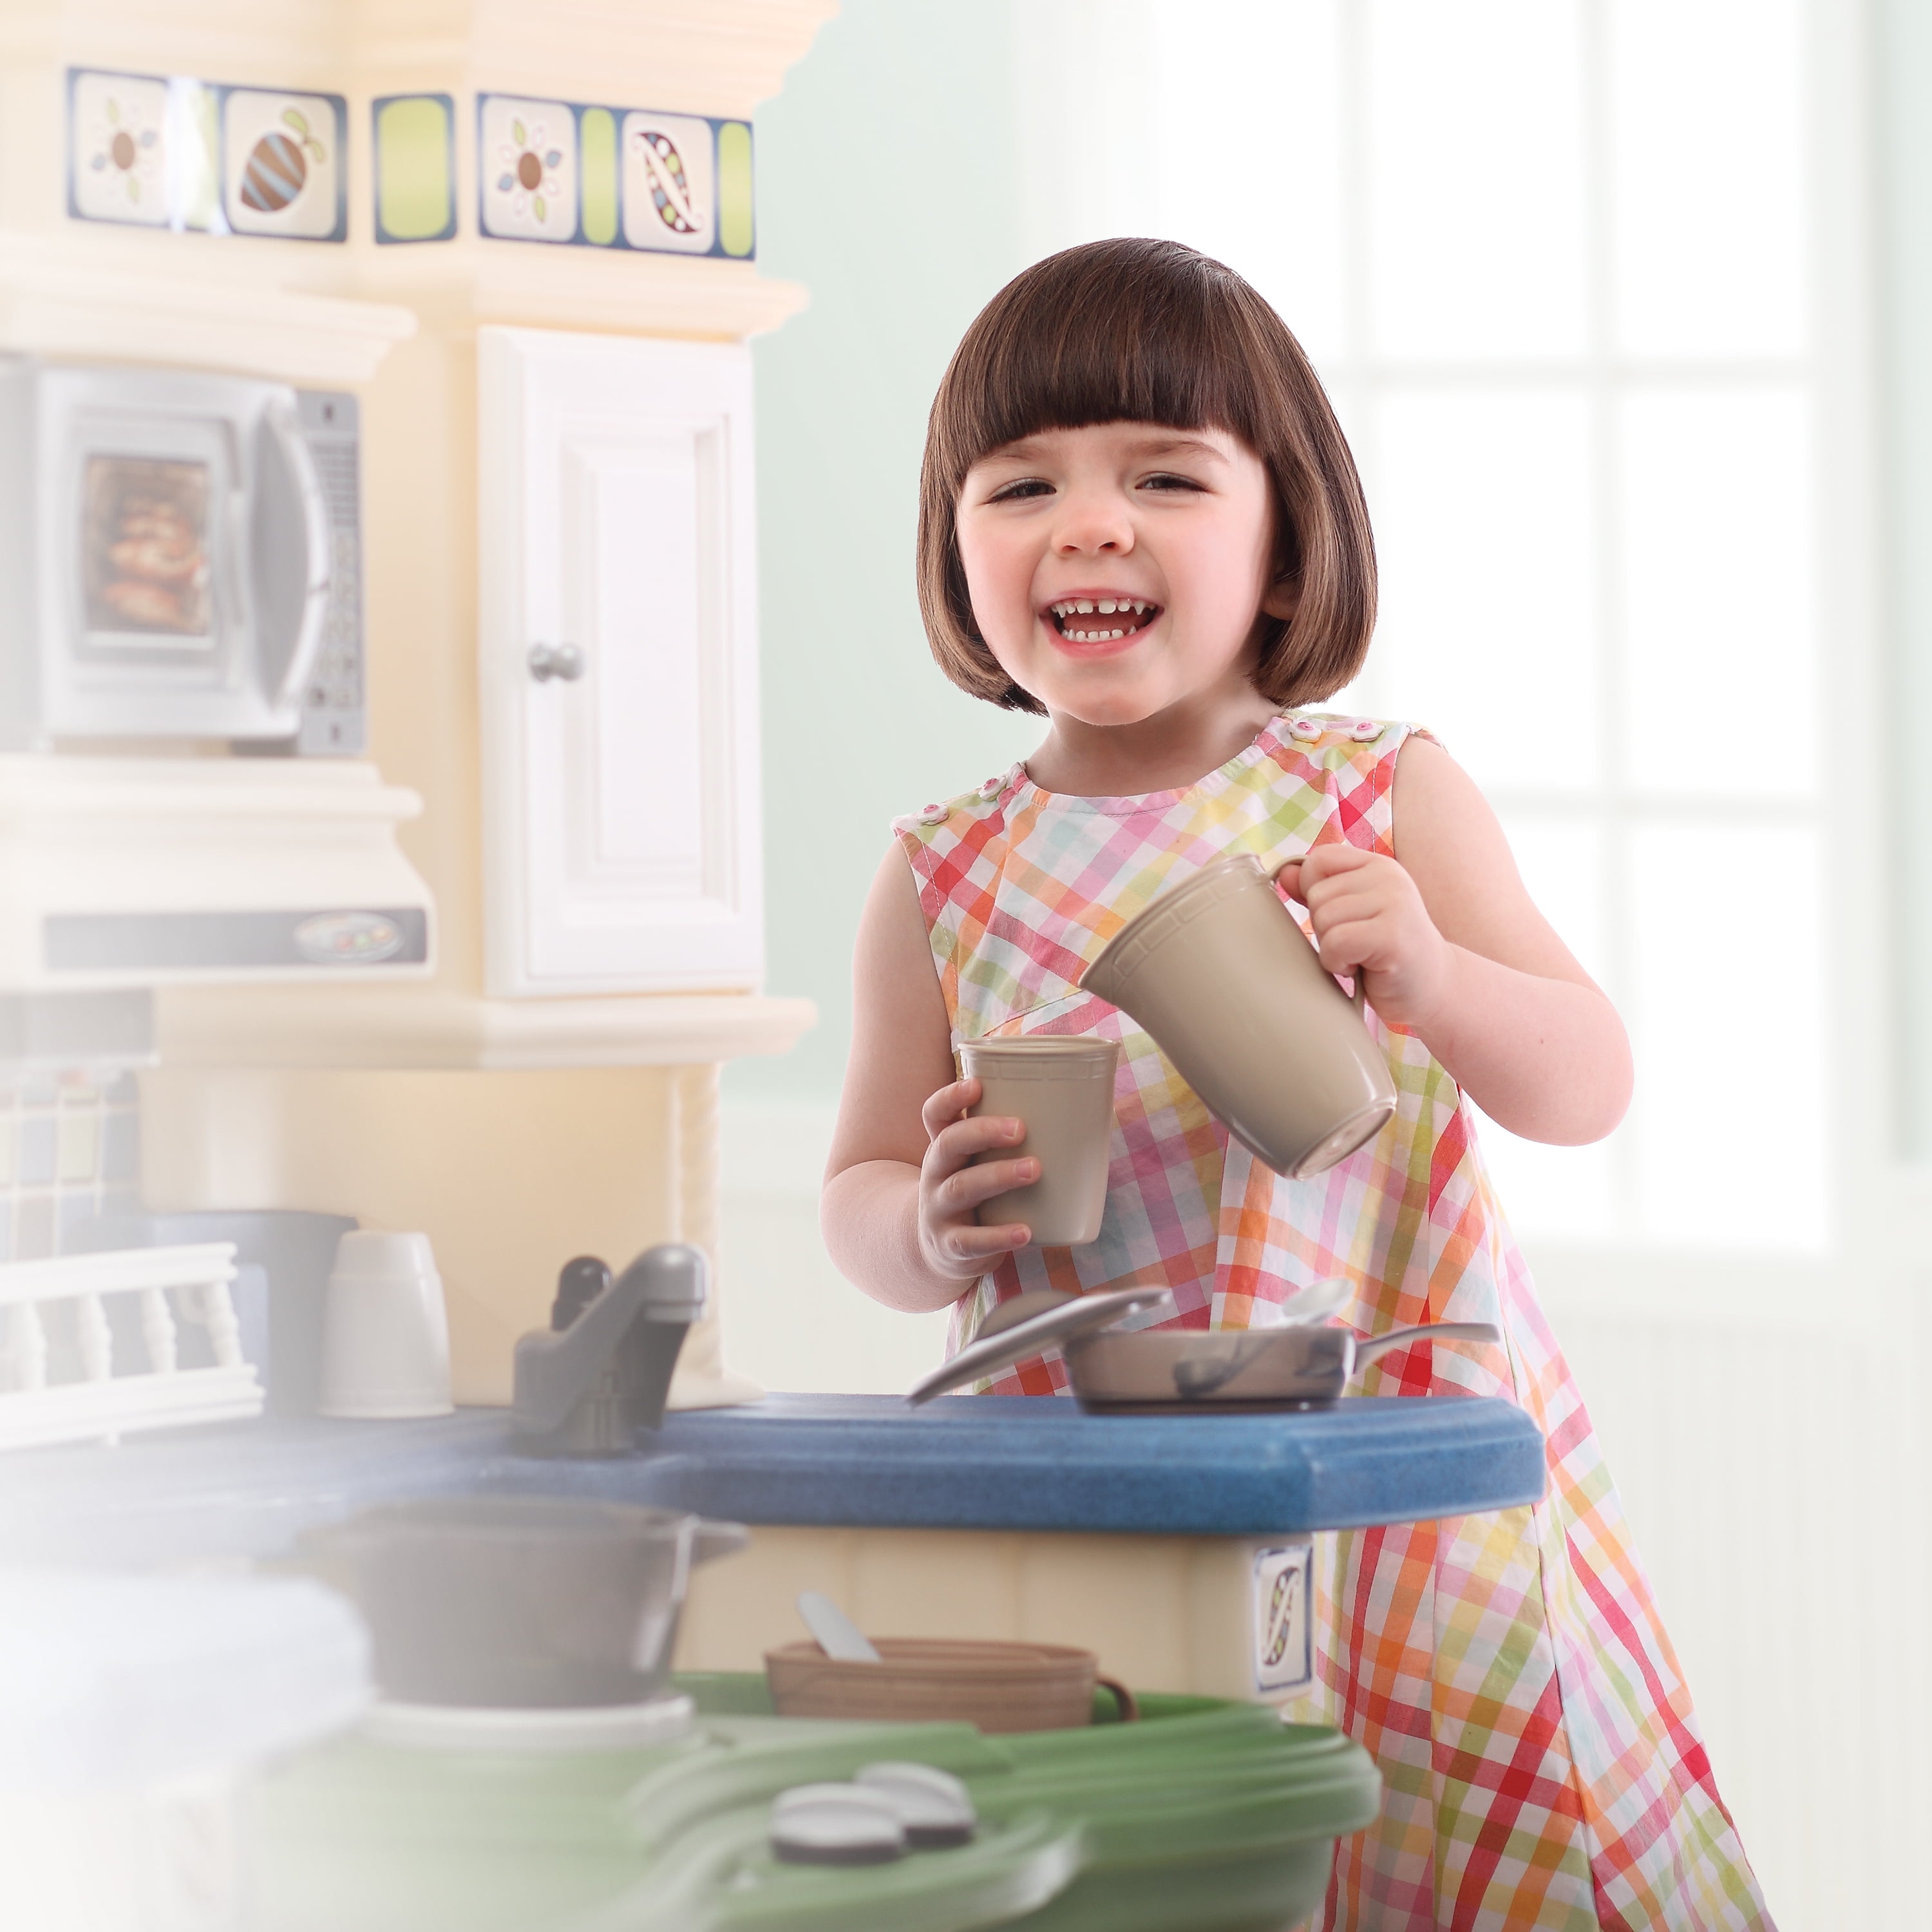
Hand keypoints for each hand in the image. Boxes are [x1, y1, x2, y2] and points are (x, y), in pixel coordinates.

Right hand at [916, 1077, 1037, 1279]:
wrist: (943, 1250)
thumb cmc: (978, 1193)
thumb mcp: (979, 1164)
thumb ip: (1009, 1143)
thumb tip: (1088, 1113)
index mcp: (945, 1148)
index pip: (935, 1114)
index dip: (951, 1097)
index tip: (977, 1085)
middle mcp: (935, 1174)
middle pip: (948, 1144)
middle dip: (983, 1132)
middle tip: (1020, 1129)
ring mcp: (939, 1210)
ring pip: (962, 1188)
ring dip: (999, 1175)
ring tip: (1034, 1169)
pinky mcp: (951, 1245)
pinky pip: (971, 1240)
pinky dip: (999, 1235)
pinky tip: (1025, 1232)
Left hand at [1276, 845, 1454, 1028]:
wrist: (1431, 989)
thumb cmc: (1384, 953)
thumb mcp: (1352, 914)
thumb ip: (1319, 890)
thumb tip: (1284, 874)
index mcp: (1377, 866)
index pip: (1318, 860)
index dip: (1313, 892)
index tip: (1340, 918)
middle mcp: (1389, 877)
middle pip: (1317, 894)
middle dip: (1325, 928)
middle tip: (1356, 944)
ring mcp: (1395, 903)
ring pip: (1324, 918)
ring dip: (1332, 948)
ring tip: (1360, 956)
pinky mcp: (1392, 936)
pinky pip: (1335, 942)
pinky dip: (1338, 962)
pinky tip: (1361, 968)